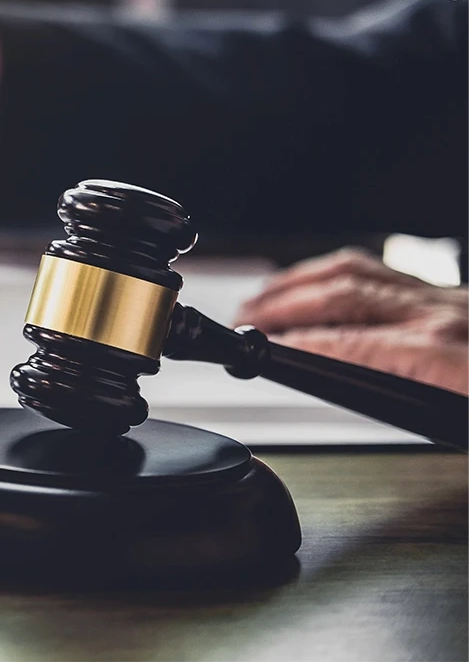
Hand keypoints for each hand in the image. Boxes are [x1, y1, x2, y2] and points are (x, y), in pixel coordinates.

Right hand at [235, 248, 467, 395]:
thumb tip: (335, 379)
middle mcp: (444, 315)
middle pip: (343, 296)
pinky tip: (316, 281)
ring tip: (263, 297)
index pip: (350, 343)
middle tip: (242, 319)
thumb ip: (399, 400)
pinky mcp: (454, 293)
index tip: (260, 348)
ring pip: (357, 273)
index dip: (297, 343)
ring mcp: (449, 298)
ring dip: (299, 282)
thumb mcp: (459, 421)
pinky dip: (335, 272)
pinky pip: (381, 268)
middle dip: (282, 306)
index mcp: (448, 354)